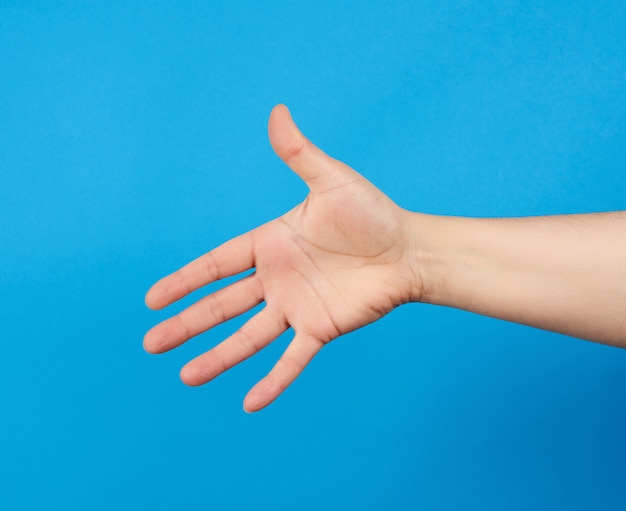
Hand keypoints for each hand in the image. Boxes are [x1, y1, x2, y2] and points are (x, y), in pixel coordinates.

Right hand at [144, 105, 421, 411]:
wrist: (409, 249)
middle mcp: (277, 278)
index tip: (152, 298)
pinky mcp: (321, 328)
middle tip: (151, 343)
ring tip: (187, 377)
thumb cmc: (371, 213)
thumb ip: (299, 154)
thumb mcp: (331, 180)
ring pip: (249, 336)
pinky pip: (293, 359)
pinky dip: (274, 381)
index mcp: (270, 244)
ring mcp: (296, 306)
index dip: (183, 280)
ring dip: (219, 357)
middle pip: (221, 305)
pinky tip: (251, 403)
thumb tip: (278, 111)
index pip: (216, 264)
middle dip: (186, 324)